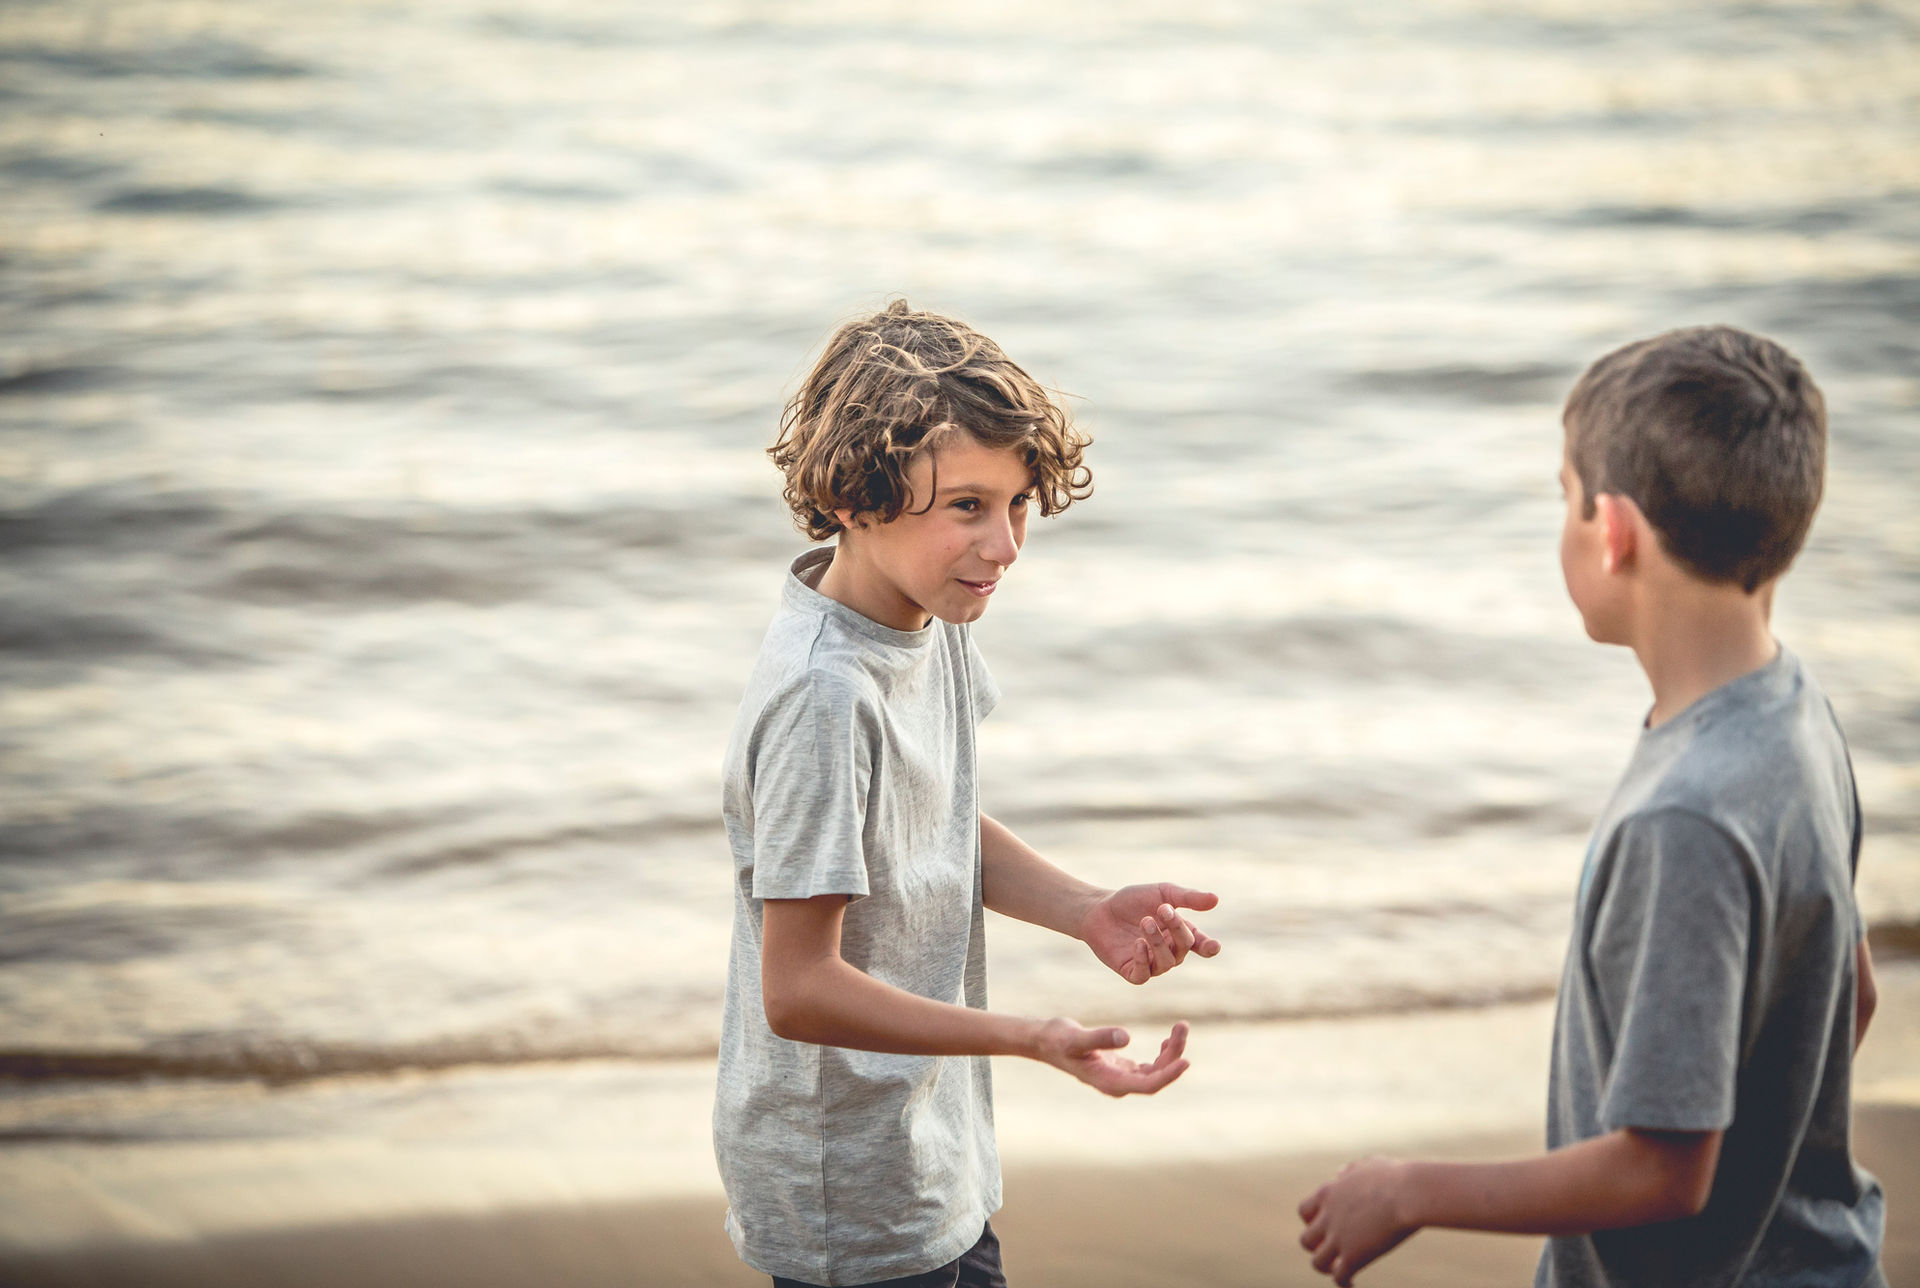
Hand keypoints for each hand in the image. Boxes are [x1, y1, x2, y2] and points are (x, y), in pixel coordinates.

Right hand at [1034, 1018, 1189, 1096]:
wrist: (1044, 1041)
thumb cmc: (1058, 1039)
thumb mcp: (1076, 1037)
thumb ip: (1100, 1038)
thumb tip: (1127, 1037)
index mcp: (1109, 1082)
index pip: (1148, 1084)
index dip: (1168, 1075)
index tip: (1186, 1061)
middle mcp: (1118, 1084)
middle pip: (1156, 1077)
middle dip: (1174, 1055)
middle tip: (1182, 1026)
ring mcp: (1121, 1078)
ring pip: (1155, 1072)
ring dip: (1171, 1053)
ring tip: (1180, 1027)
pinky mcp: (1121, 1069)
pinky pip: (1150, 1068)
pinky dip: (1162, 1055)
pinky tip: (1168, 1040)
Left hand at [1079, 883, 1220, 983]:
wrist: (1099, 907)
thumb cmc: (1133, 900)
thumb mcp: (1162, 893)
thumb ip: (1188, 897)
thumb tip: (1216, 899)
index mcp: (1180, 934)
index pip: (1200, 944)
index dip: (1208, 947)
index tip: (1213, 946)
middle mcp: (1169, 952)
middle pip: (1183, 949)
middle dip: (1176, 929)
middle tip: (1163, 909)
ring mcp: (1151, 964)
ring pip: (1165, 964)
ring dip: (1158, 942)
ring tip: (1145, 921)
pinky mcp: (1131, 971)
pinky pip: (1143, 975)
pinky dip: (1143, 961)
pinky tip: (1138, 944)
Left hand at [1298, 1157, 1417, 1285]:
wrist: (1409, 1193)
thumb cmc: (1396, 1177)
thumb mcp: (1368, 1165)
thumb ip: (1351, 1170)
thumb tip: (1341, 1174)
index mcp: (1328, 1193)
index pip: (1304, 1212)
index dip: (1313, 1223)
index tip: (1328, 1228)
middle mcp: (1328, 1216)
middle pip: (1306, 1240)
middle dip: (1318, 1248)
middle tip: (1336, 1251)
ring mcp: (1338, 1237)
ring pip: (1317, 1262)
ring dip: (1327, 1268)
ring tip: (1342, 1271)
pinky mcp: (1353, 1255)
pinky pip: (1339, 1277)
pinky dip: (1343, 1283)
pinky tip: (1353, 1284)